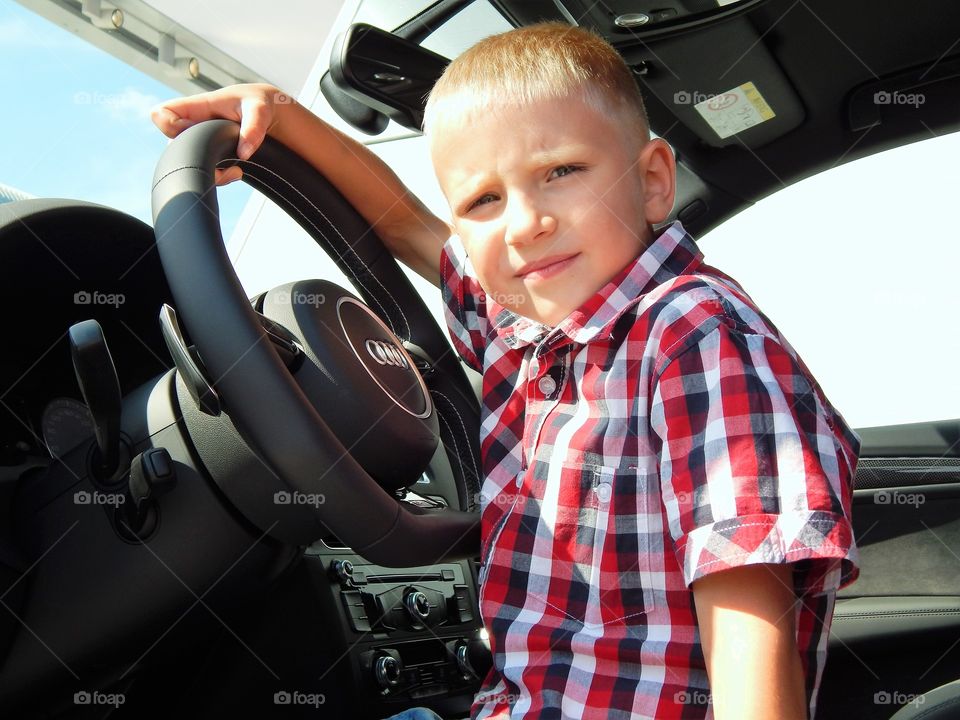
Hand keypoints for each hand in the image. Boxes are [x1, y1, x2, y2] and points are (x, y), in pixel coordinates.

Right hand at [151, 83, 293, 185]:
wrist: (268, 115)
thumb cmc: (257, 103)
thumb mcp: (259, 109)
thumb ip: (253, 128)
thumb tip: (242, 154)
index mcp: (196, 107)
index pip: (162, 114)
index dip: (170, 127)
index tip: (196, 134)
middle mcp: (192, 126)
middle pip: (174, 148)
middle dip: (197, 159)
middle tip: (225, 161)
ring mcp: (198, 143)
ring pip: (189, 164)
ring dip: (213, 173)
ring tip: (237, 170)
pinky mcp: (209, 156)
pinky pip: (204, 173)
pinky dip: (221, 178)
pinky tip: (238, 172)